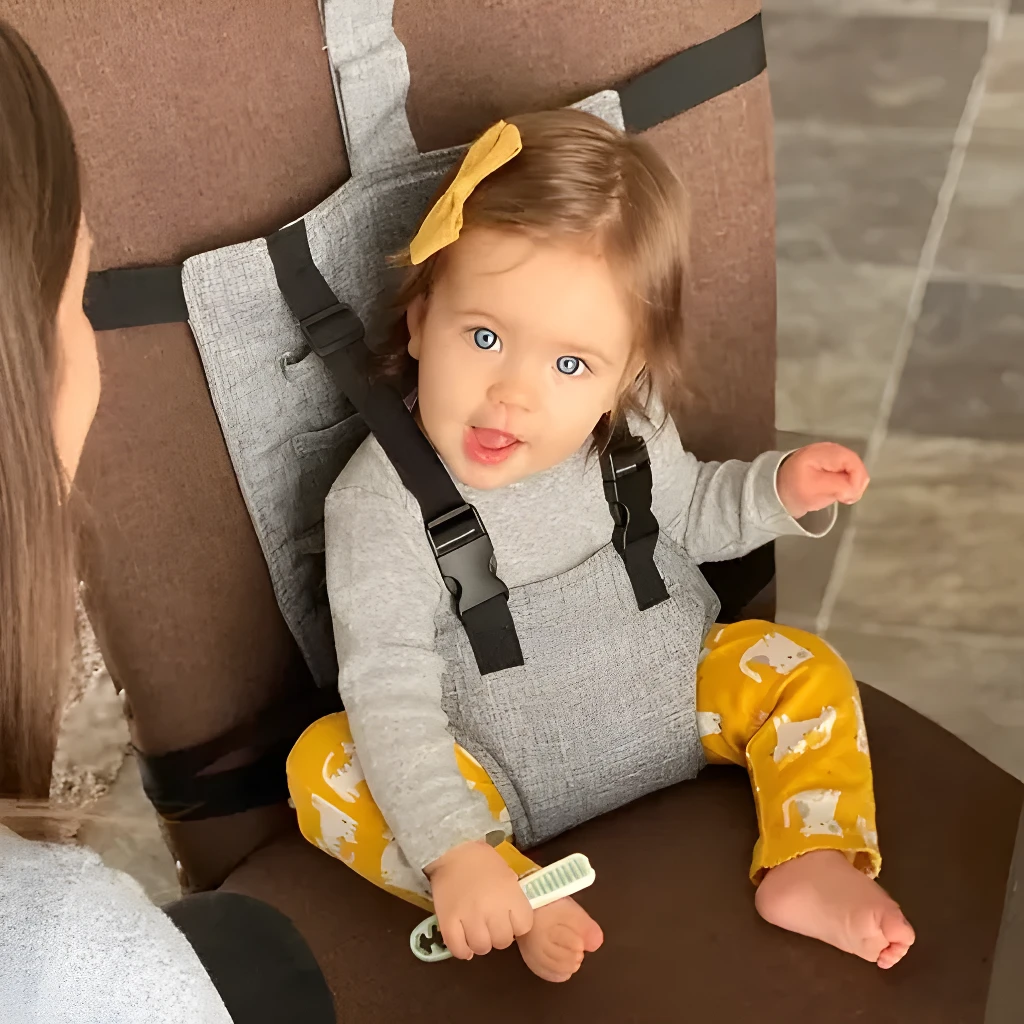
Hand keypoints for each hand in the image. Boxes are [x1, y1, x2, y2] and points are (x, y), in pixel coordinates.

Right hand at [425, 840, 533, 959]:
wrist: (453, 851)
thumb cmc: (484, 862)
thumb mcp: (508, 876)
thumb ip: (513, 900)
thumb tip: (514, 922)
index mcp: (510, 896)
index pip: (523, 927)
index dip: (517, 924)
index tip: (509, 918)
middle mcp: (492, 910)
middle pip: (503, 941)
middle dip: (499, 935)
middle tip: (491, 924)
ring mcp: (469, 918)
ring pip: (482, 948)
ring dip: (480, 942)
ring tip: (476, 931)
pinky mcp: (448, 923)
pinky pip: (458, 949)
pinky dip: (462, 950)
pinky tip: (464, 942)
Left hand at [776, 442, 868, 519]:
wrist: (779, 489)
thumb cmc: (795, 489)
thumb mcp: (814, 489)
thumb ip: (838, 486)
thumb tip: (854, 489)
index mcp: (825, 452)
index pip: (853, 463)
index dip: (856, 481)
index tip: (848, 497)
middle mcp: (832, 449)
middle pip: (856, 465)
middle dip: (855, 484)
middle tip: (845, 499)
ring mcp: (833, 455)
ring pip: (855, 469)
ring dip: (852, 484)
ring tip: (840, 496)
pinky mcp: (833, 462)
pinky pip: (849, 472)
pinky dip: (847, 483)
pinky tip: (839, 491)